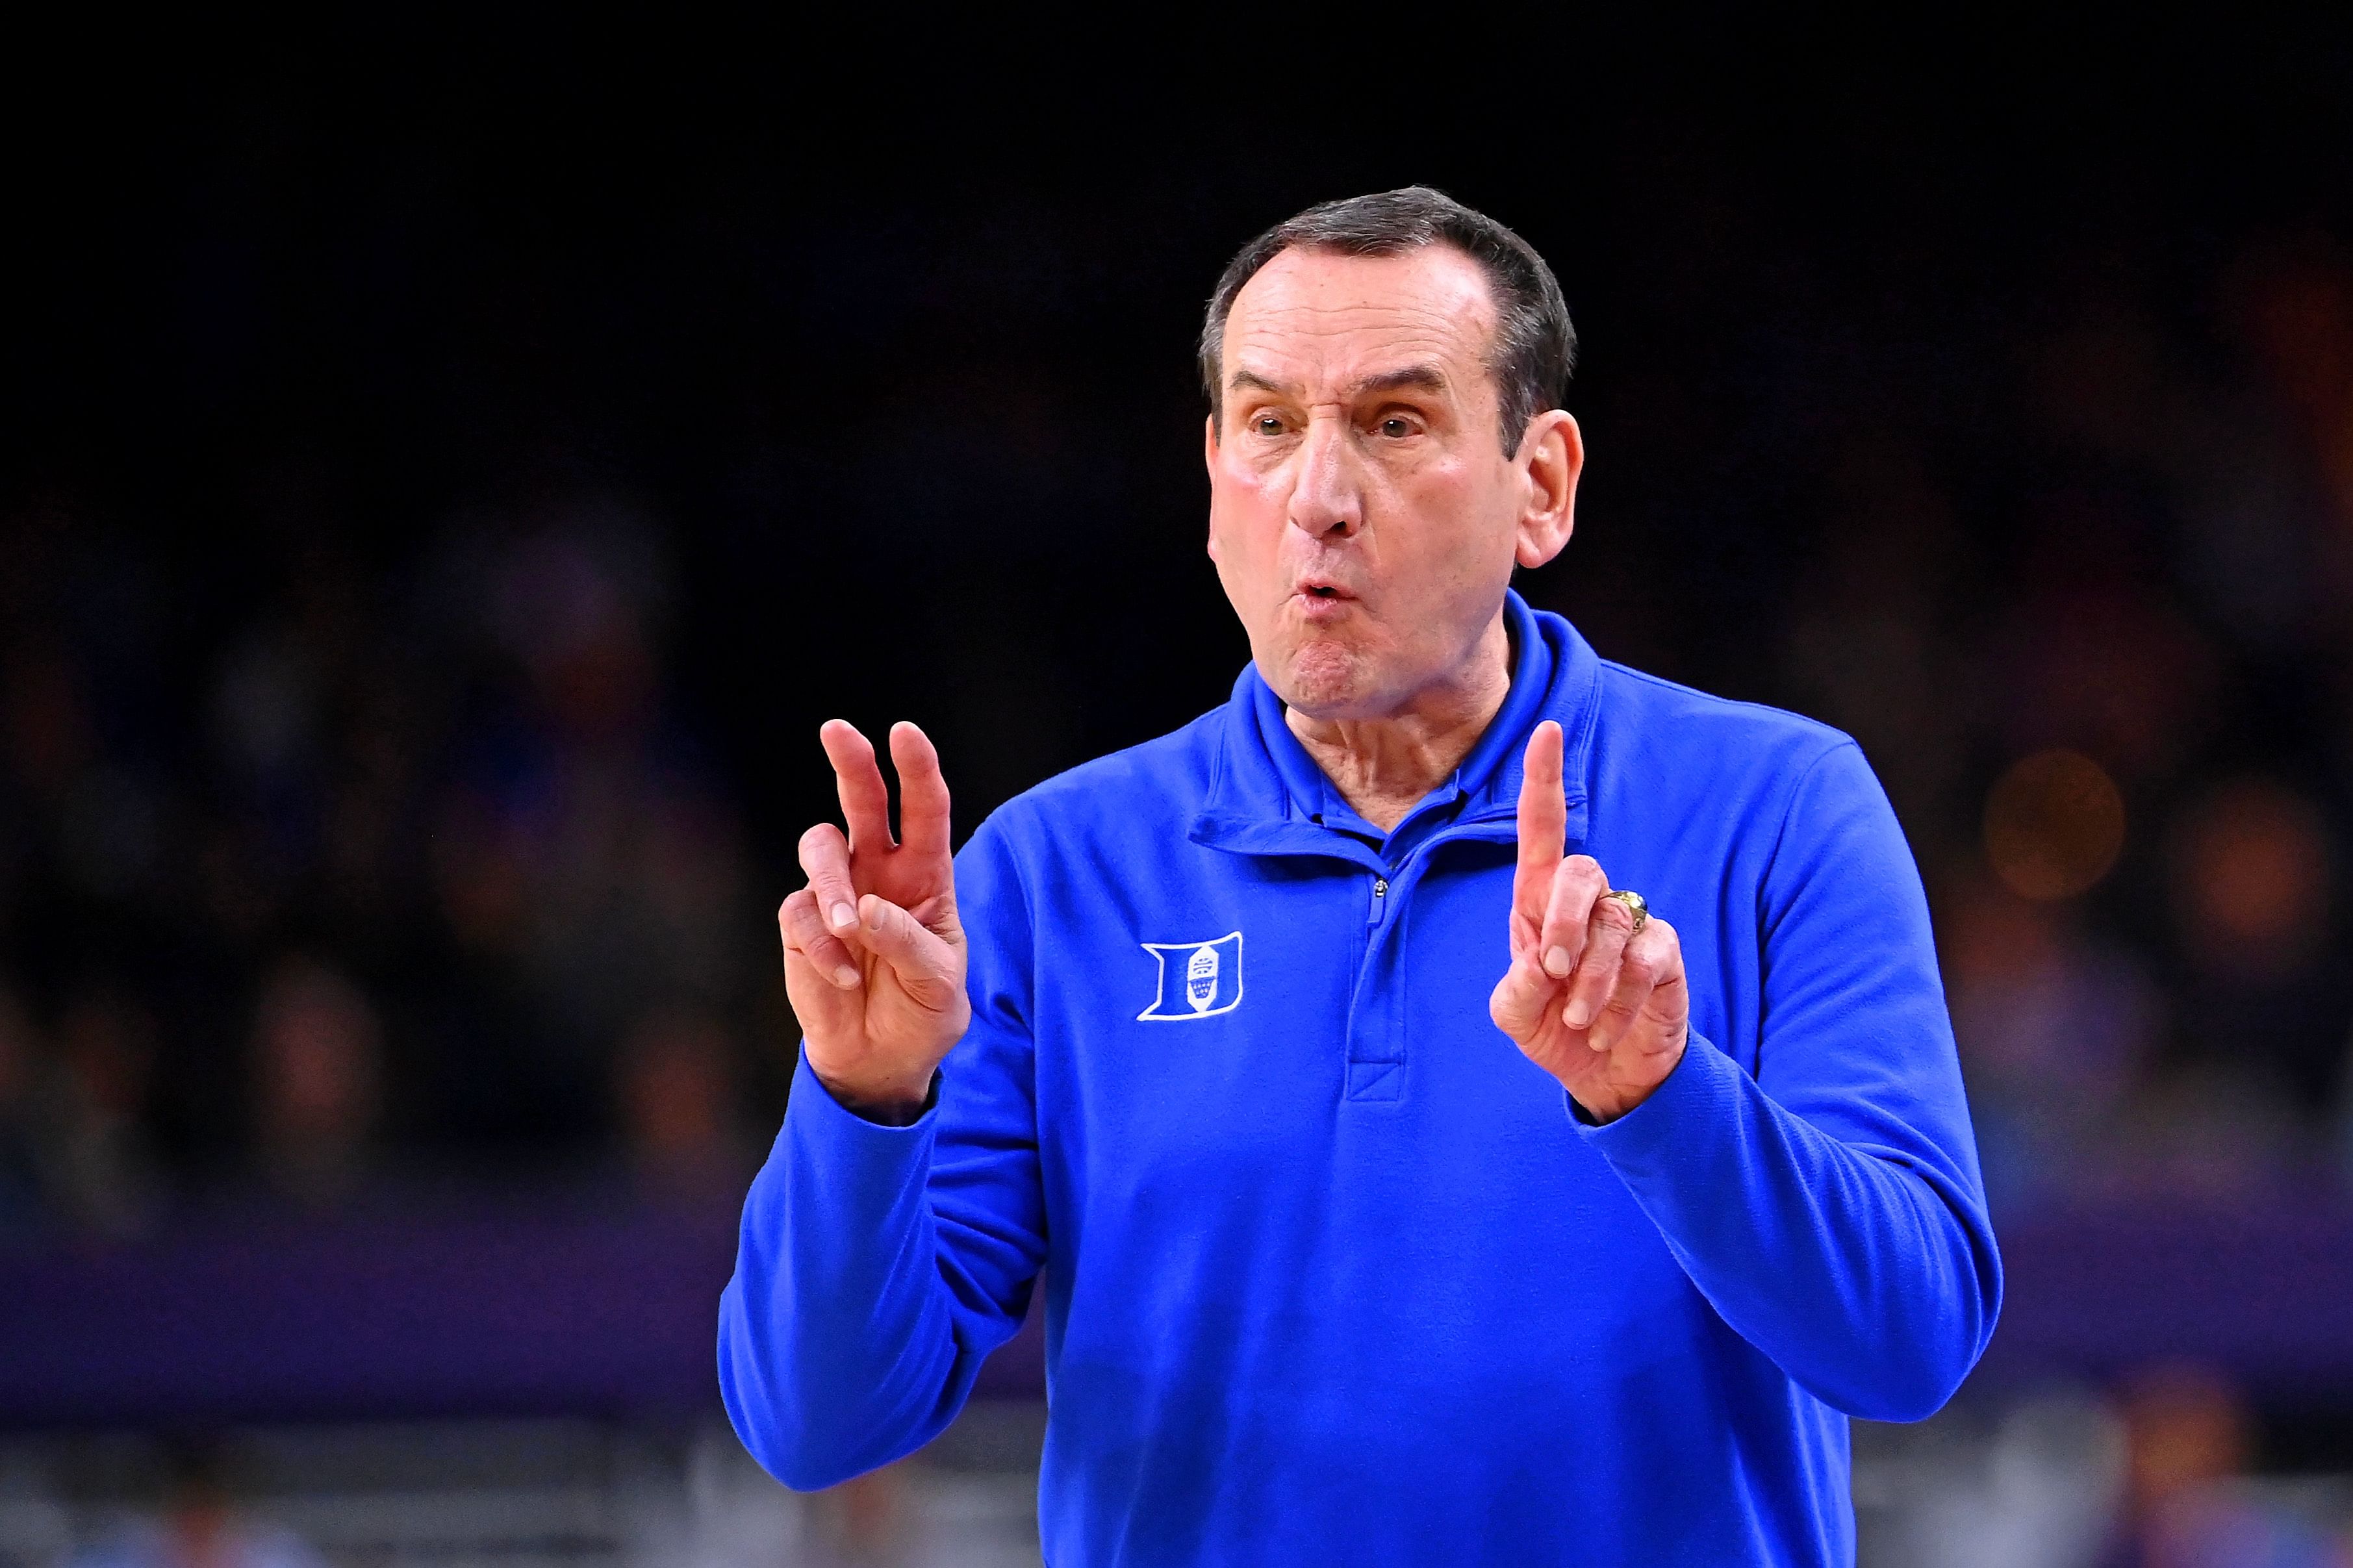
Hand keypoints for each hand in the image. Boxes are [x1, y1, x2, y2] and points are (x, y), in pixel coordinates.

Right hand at [778, 720, 969, 1116]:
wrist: (884, 1059)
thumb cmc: (924, 1012)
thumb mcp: (938, 982)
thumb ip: (908, 942)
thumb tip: (865, 910)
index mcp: (925, 873)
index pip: (924, 809)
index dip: (916, 768)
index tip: (905, 732)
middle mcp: (879, 871)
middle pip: (861, 800)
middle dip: (851, 762)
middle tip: (838, 730)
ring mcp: (836, 894)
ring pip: (820, 849)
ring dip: (833, 883)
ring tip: (850, 928)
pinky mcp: (802, 925)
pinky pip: (801, 914)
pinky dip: (822, 947)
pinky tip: (846, 978)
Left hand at [1488, 720, 1688, 1121]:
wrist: (1603, 1073)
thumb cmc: (1551, 1027)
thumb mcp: (1515, 1013)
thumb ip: (1517, 988)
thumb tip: (1546, 964)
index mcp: (1538, 901)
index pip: (1542, 831)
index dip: (1543, 780)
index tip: (1547, 730)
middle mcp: (1586, 901)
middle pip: (1579, 871)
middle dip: (1562, 921)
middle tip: (1552, 971)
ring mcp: (1629, 921)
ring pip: (1613, 925)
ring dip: (1590, 982)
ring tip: (1578, 1021)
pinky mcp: (1663, 951)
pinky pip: (1646, 959)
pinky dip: (1621, 1001)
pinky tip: (1606, 1028)